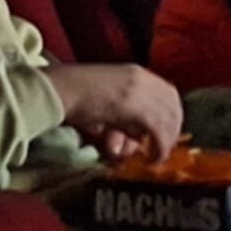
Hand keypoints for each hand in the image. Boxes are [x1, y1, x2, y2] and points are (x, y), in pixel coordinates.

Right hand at [47, 59, 184, 159]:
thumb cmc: (72, 96)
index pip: (168, 93)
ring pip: (168, 119)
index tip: (164, 134)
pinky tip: (152, 159)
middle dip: (171, 130)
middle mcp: (142, 78)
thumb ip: (122, 121)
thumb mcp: (105, 106)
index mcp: (135, 72)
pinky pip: (158, 130)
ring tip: (155, 158)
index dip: (171, 116)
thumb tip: (130, 144)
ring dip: (165, 141)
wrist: (57, 90)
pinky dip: (159, 147)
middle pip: (173, 106)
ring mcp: (140, 90)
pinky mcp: (135, 106)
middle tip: (161, 150)